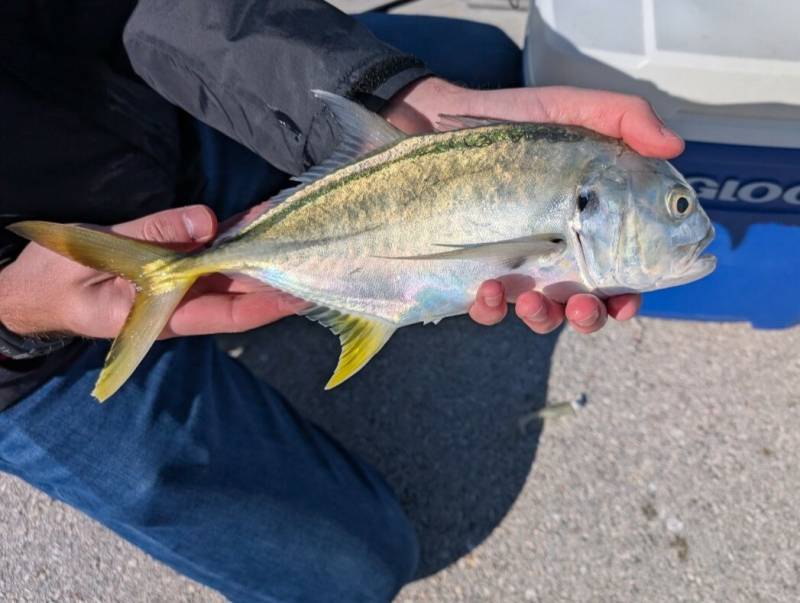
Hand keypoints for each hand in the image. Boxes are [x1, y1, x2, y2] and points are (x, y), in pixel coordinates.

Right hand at [0, 206, 304, 338]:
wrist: (33, 289)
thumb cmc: (59, 280)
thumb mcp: (99, 256)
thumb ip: (153, 235)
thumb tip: (208, 222)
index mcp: (167, 315)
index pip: (232, 314)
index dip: (271, 304)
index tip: (305, 289)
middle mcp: (184, 301)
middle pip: (242, 289)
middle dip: (277, 268)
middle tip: (315, 244)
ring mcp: (181, 281)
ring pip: (232, 267)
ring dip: (261, 246)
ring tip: (295, 221)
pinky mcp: (174, 260)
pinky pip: (212, 248)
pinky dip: (235, 232)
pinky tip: (261, 215)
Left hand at [382, 77, 678, 333]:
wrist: (442, 121)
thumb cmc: (515, 122)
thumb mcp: (572, 109)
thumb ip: (624, 120)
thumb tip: (674, 145)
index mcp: (591, 227)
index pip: (621, 273)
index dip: (629, 295)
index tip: (628, 299)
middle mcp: (557, 254)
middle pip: (585, 306)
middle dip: (589, 318)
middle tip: (582, 306)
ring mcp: (517, 267)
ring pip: (540, 315)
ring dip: (543, 320)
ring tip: (533, 302)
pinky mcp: (476, 272)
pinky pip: (487, 308)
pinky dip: (491, 309)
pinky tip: (488, 289)